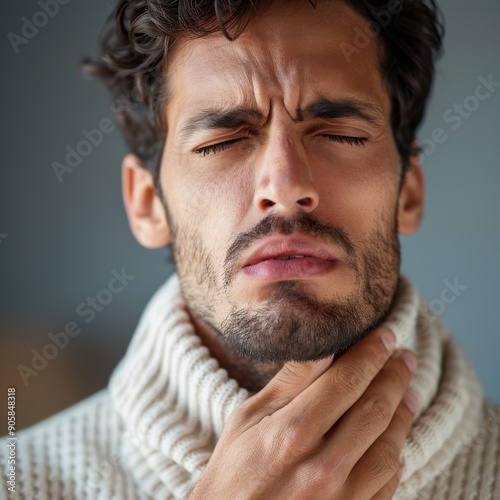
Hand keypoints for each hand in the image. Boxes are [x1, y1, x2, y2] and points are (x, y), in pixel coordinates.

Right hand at [189, 327, 417, 499]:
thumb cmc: (233, 472)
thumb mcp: (248, 418)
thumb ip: (289, 383)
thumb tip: (323, 346)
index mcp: (293, 431)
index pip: (346, 380)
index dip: (371, 353)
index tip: (386, 336)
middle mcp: (323, 465)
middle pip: (374, 409)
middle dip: (394, 376)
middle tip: (405, 357)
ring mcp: (342, 497)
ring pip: (389, 447)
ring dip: (402, 414)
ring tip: (406, 393)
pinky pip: (386, 484)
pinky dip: (395, 456)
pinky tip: (394, 440)